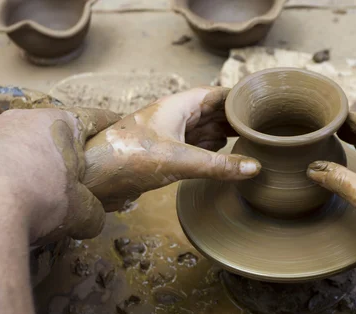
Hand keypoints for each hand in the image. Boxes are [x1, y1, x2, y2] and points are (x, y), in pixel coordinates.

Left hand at [0, 107, 120, 244]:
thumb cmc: (41, 200)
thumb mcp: (81, 212)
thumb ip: (93, 211)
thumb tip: (92, 219)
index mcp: (58, 123)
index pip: (92, 118)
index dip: (107, 125)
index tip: (115, 130)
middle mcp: (21, 118)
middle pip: (49, 131)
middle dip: (59, 151)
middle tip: (67, 177)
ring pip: (15, 143)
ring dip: (24, 162)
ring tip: (26, 192)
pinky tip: (0, 196)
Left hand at [83, 87, 260, 210]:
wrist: (92, 177)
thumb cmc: (128, 158)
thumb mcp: (180, 161)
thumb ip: (218, 165)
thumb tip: (253, 168)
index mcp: (177, 106)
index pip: (215, 94)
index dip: (238, 98)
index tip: (260, 104)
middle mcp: (174, 116)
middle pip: (212, 111)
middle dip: (235, 117)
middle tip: (263, 125)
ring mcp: (169, 134)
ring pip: (204, 129)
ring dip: (225, 133)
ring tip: (251, 138)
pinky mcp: (164, 152)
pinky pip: (195, 145)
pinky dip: (212, 148)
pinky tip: (225, 153)